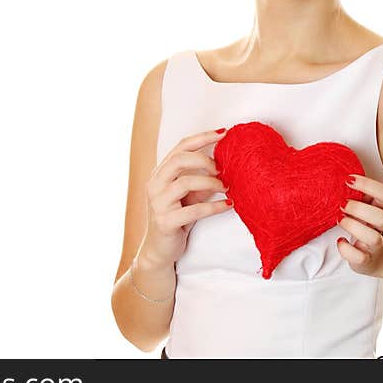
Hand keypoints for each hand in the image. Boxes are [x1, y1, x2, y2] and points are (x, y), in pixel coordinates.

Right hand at [138, 128, 232, 267]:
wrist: (160, 250)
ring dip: (211, 183)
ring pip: (185, 183)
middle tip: (222, 168)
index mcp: (159, 173)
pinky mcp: (165, 222)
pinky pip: (194, 210)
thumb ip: (200, 179)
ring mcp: (158, 203)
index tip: (224, 133)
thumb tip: (225, 165)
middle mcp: (155, 185)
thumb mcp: (189, 195)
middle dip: (204, 160)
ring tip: (226, 188)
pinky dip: (214, 206)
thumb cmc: (177, 218)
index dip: (202, 137)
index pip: (180, 147)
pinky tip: (228, 204)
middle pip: (179, 159)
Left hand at [336, 174, 382, 276]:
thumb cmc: (369, 225)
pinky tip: (340, 241)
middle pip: (381, 217)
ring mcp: (377, 245)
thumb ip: (359, 194)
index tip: (347, 180)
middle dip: (359, 209)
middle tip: (341, 205)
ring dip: (353, 227)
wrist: (382, 255)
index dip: (367, 184)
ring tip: (340, 220)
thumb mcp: (369, 206)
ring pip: (373, 238)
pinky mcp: (367, 260)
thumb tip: (334, 173)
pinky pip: (360, 258)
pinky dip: (347, 250)